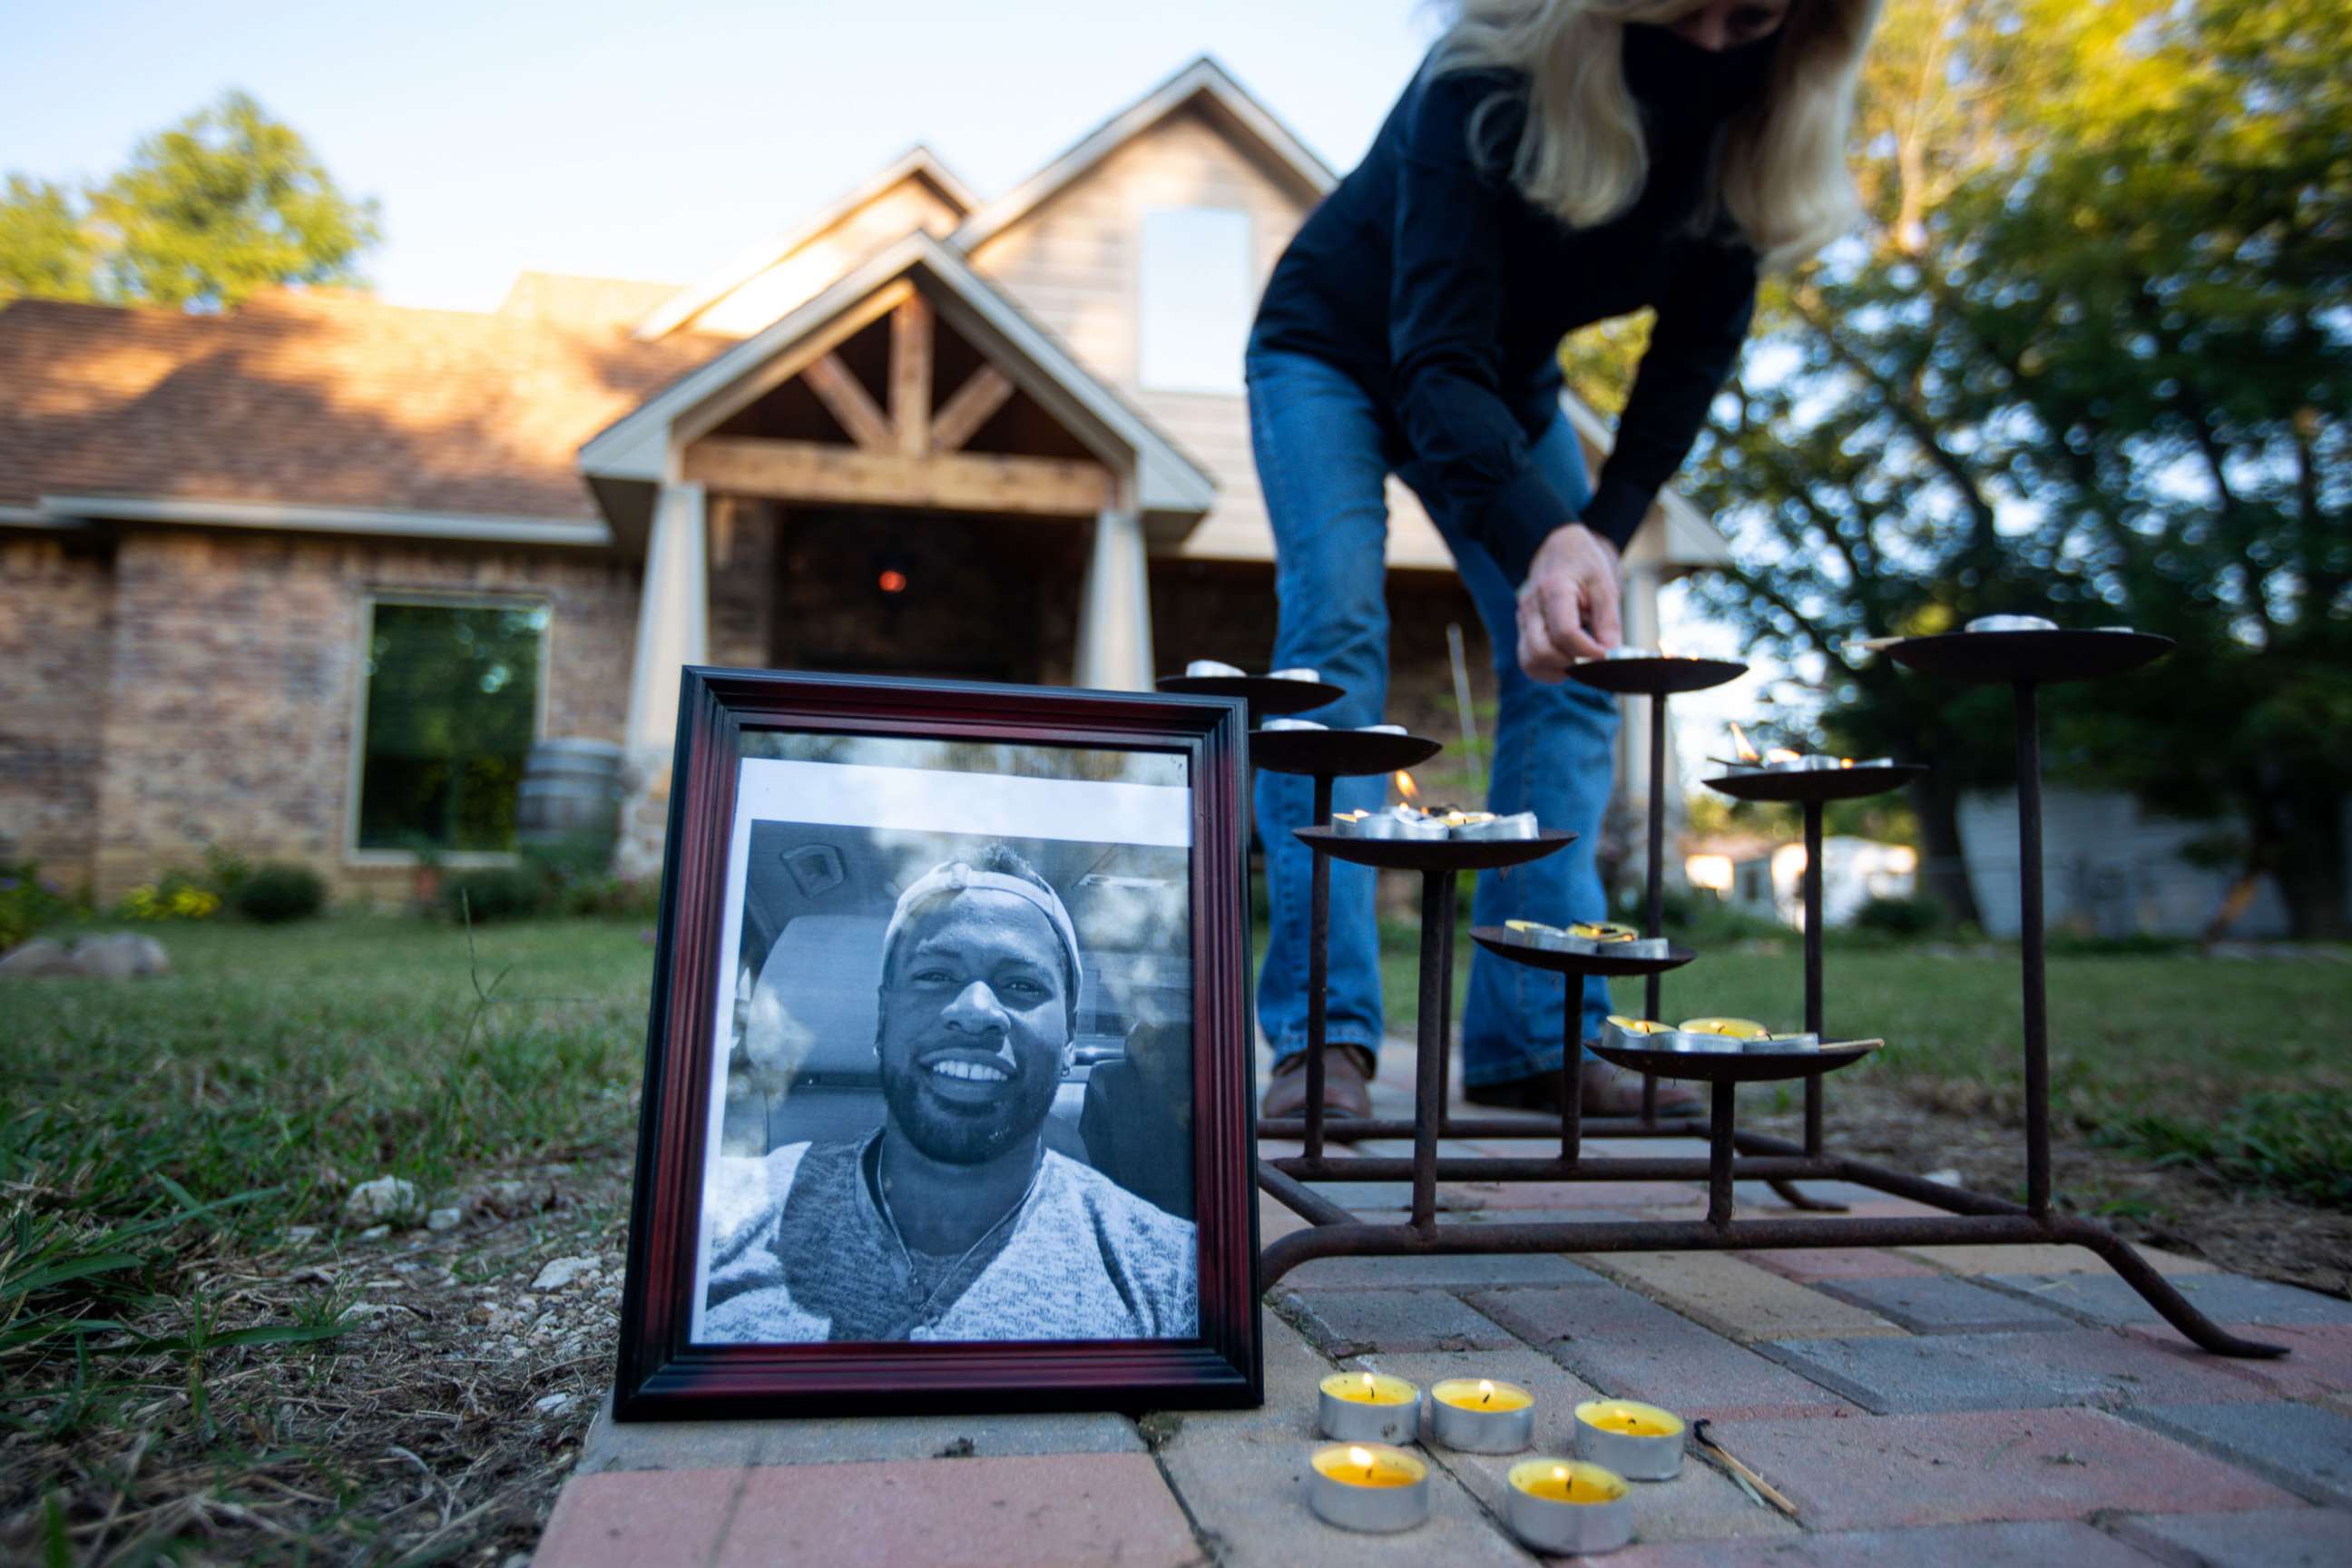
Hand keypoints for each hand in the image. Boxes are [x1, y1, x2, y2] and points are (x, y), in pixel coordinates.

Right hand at [1515, 523, 1622, 681]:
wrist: (1560, 548)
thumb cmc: (1584, 564)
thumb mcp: (1604, 584)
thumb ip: (1608, 620)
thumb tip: (1611, 654)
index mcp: (1554, 589)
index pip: (1565, 632)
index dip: (1588, 651)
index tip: (1607, 656)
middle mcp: (1531, 606)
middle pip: (1541, 652)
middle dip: (1572, 664)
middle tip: (1594, 662)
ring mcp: (1522, 619)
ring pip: (1530, 661)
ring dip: (1557, 670)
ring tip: (1581, 661)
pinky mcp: (1522, 630)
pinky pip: (1528, 661)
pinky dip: (1547, 670)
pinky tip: (1568, 661)